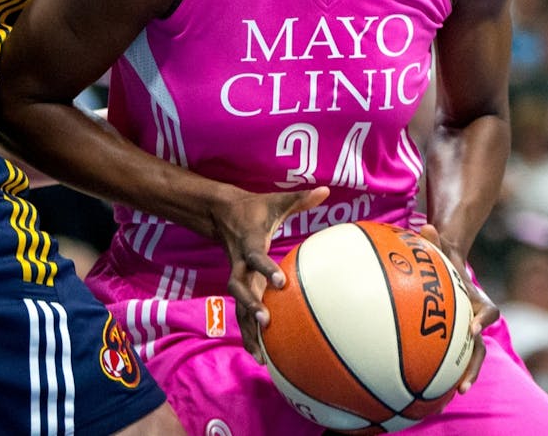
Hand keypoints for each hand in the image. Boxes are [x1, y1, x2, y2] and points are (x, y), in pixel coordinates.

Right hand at [212, 185, 329, 360]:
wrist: (221, 213)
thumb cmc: (255, 208)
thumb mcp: (276, 201)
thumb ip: (299, 199)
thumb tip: (325, 190)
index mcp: (249, 242)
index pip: (255, 257)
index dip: (266, 268)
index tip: (281, 282)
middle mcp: (239, 263)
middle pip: (238, 287)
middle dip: (250, 305)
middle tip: (265, 322)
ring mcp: (238, 277)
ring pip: (237, 306)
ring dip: (247, 330)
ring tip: (260, 356)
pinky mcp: (240, 286)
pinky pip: (242, 312)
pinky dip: (249, 334)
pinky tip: (260, 356)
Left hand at [417, 224, 495, 393]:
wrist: (447, 267)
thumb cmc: (442, 258)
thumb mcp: (439, 249)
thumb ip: (433, 241)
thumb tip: (426, 227)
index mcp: (476, 300)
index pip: (489, 311)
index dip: (483, 320)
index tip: (474, 329)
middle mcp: (476, 319)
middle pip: (482, 344)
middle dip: (475, 363)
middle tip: (464, 381)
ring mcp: (467, 331)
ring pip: (472, 355)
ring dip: (467, 373)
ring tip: (457, 392)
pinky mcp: (454, 338)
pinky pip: (454, 355)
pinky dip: (448, 369)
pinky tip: (432, 385)